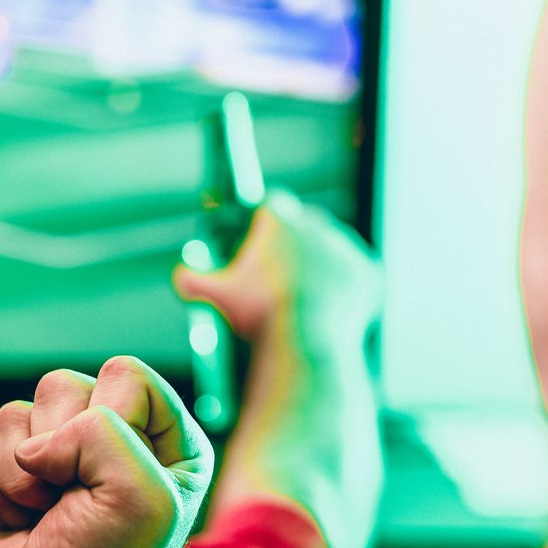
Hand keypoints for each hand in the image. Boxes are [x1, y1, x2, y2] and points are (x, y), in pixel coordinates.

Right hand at [0, 356, 211, 547]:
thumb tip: (34, 445)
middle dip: (55, 447)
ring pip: (13, 413)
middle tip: (69, 504)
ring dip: (18, 474)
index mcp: (170, 444)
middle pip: (62, 384)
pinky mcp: (10, 477)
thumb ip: (101, 432)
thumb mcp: (137, 497)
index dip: (106, 421)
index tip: (109, 483)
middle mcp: (117, 443)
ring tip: (44, 519)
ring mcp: (60, 460)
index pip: (127, 375)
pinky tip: (14, 524)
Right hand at [174, 197, 382, 349]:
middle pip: (305, 224)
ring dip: (321, 264)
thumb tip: (180, 278)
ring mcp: (346, 249)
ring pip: (332, 249)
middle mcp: (318, 226)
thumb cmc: (261, 315)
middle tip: (279, 274)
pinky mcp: (367, 273)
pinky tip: (330, 302)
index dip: (265, 224)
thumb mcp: (219, 296)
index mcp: (281, 220)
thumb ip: (194, 282)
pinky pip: (355, 274)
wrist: (308, 341)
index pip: (273, 206)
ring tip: (305, 292)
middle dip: (294, 244)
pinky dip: (345, 286)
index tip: (261, 241)